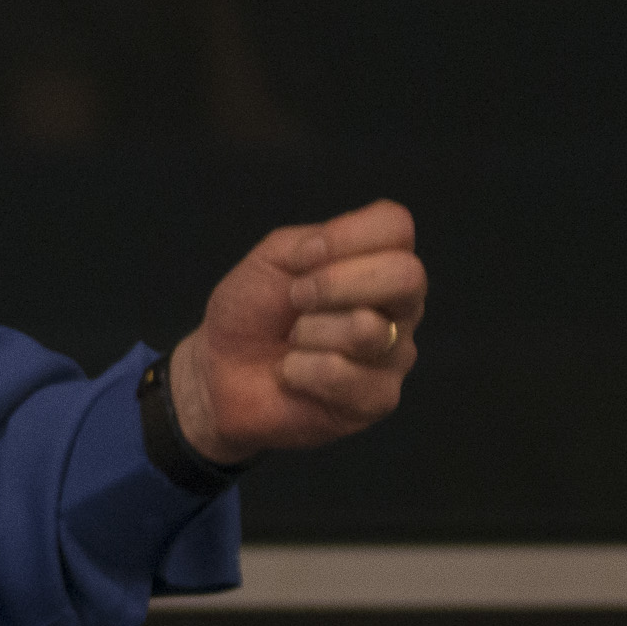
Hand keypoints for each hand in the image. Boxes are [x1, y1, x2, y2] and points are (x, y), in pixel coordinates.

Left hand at [170, 199, 424, 464]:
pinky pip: (342, 374)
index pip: (395, 226)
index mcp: (380, 262)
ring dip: (308, 332)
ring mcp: (396, 354)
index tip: (301, 258)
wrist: (219, 370)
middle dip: (335, 284)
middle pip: (407, 276)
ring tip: (293, 342)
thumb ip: (313, 241)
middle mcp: (400, 306)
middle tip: (296, 299)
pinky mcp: (379, 399)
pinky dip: (299, 370)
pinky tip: (293, 375)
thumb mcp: (274, 257)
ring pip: (367, 329)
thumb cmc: (252, 310)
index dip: (346, 235)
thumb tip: (332, 253)